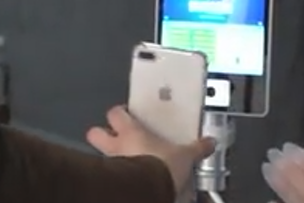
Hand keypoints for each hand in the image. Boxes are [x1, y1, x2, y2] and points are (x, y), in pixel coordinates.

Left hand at [86, 105, 214, 197]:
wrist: (149, 191)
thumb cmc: (161, 167)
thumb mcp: (184, 156)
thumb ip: (196, 148)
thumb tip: (208, 143)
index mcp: (131, 132)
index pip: (115, 113)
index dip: (119, 113)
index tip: (127, 114)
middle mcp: (116, 146)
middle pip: (95, 132)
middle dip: (102, 133)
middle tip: (116, 135)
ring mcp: (111, 163)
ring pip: (100, 154)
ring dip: (110, 156)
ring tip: (125, 160)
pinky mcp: (112, 180)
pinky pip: (110, 173)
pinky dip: (117, 174)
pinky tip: (129, 178)